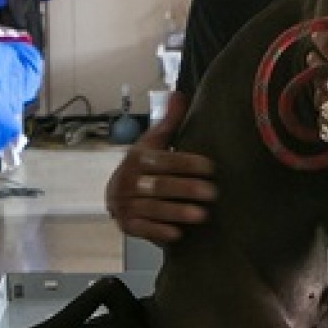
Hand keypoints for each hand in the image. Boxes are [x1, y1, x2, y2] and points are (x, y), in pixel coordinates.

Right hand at [105, 92, 217, 244]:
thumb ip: (168, 122)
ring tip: (202, 215)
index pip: (163, 160)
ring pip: (153, 208)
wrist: (115, 194)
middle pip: (160, 185)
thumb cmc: (143, 166)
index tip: (210, 167)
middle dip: (186, 189)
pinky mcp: (128, 225)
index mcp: (138, 158)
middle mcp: (129, 181)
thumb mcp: (152, 143)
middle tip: (212, 193)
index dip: (186, 163)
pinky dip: (159, 232)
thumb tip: (179, 93)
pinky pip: (143, 228)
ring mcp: (127, 204)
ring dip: (177, 212)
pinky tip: (178, 234)